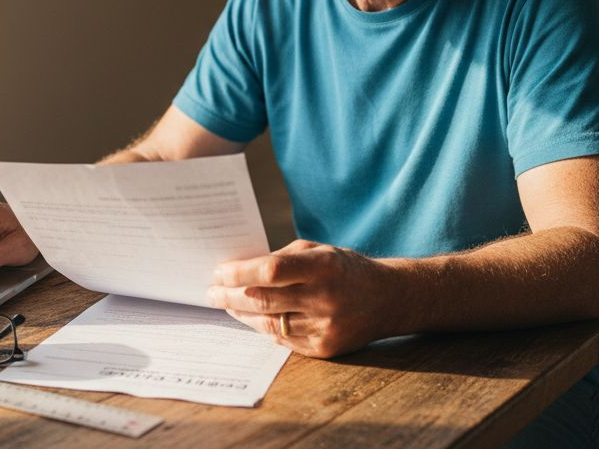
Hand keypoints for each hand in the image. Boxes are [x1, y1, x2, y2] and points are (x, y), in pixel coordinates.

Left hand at [206, 239, 392, 358]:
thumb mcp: (319, 250)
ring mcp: (325, 327)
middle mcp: (325, 298)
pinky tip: (250, 318)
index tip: (218, 272)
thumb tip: (239, 270)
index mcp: (323, 266)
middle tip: (210, 292)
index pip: (270, 271)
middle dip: (230, 295)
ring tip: (225, 304)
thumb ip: (281, 258)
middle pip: (264, 300)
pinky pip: (283, 339)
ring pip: (269, 323)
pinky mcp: (325, 348)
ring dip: (241, 314)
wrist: (388, 299)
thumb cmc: (345, 269)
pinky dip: (263, 327)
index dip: (239, 273)